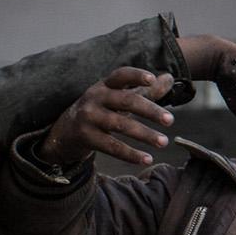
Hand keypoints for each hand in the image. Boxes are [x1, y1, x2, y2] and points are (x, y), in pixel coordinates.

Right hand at [40, 68, 175, 168]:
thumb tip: (170, 77)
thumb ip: (145, 90)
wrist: (65, 132)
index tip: (152, 80)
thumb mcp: (118, 97)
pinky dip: (130, 154)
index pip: (121, 75)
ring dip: (144, 134)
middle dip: (150, 110)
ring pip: (121, 125)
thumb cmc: (99, 111)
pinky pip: (112, 146)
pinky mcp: (86, 136)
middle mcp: (95, 97)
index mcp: (105, 85)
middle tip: (170, 120)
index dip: (136, 76)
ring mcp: (89, 117)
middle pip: (126, 101)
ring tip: (163, 142)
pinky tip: (147, 159)